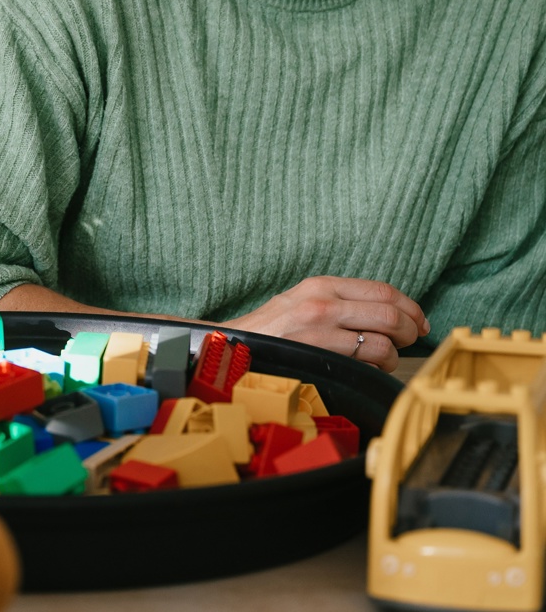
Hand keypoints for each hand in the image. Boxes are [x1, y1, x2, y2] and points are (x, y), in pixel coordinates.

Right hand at [223, 276, 428, 372]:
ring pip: (384, 341)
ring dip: (393, 355)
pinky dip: (378, 369)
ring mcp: (321, 330)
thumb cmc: (272, 329)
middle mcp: (323, 302)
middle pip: (390, 314)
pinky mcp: (320, 355)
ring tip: (383, 360)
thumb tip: (385, 310)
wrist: (235, 347)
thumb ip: (338, 300)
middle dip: (410, 331)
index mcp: (321, 284)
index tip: (419, 321)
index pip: (382, 290)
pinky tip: (368, 369)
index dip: (410, 307)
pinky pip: (368, 362)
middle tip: (409, 341)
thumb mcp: (301, 300)